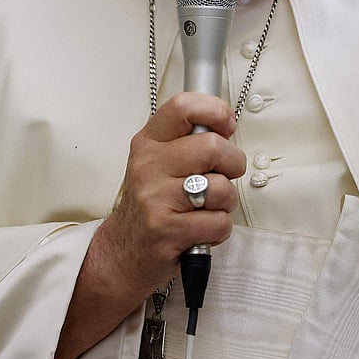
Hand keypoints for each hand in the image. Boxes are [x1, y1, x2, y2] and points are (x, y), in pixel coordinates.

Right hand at [97, 92, 245, 290]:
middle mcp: (149, 166)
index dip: (216, 111)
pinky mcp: (167, 230)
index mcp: (149, 142)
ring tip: (207, 207)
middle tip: (224, 174)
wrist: (125, 250)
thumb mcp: (159, 161)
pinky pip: (219, 222)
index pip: (183, 107)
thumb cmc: (152, 203)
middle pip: (213, 147)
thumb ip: (187, 140)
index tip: (226, 126)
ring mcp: (156, 198)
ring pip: (222, 188)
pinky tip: (200, 229)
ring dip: (226, 202)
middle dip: (233, 163)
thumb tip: (226, 123)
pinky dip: (219, 229)